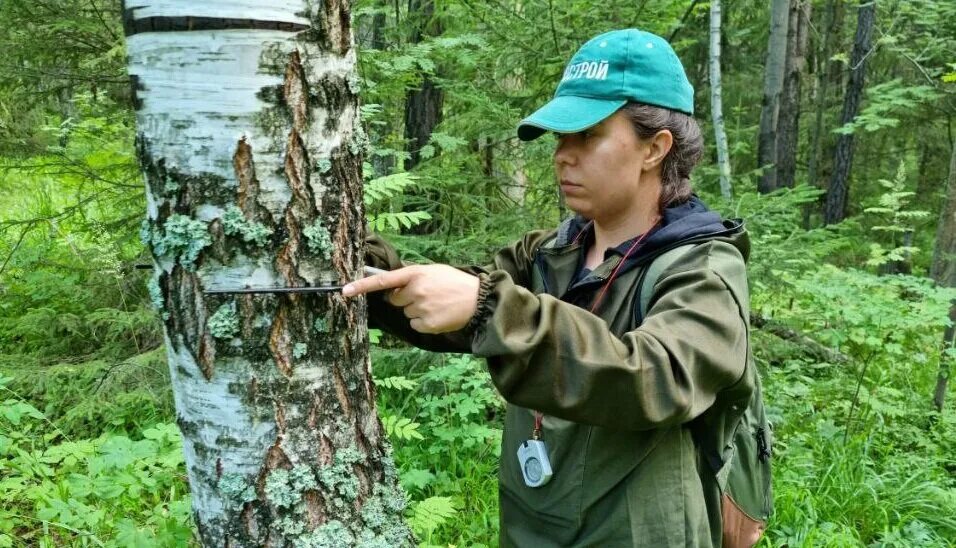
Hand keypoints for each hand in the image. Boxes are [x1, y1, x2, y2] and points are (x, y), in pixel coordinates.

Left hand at [342, 265, 479, 333]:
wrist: (478, 300)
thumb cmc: (455, 283)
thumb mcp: (433, 271)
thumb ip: (412, 276)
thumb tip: (392, 288)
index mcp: (416, 273)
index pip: (382, 280)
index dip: (362, 286)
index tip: (344, 291)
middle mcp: (416, 290)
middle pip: (395, 300)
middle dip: (405, 299)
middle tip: (426, 295)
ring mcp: (421, 308)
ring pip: (406, 313)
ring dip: (417, 310)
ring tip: (437, 304)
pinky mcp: (427, 324)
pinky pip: (415, 325)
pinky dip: (424, 322)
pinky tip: (438, 315)